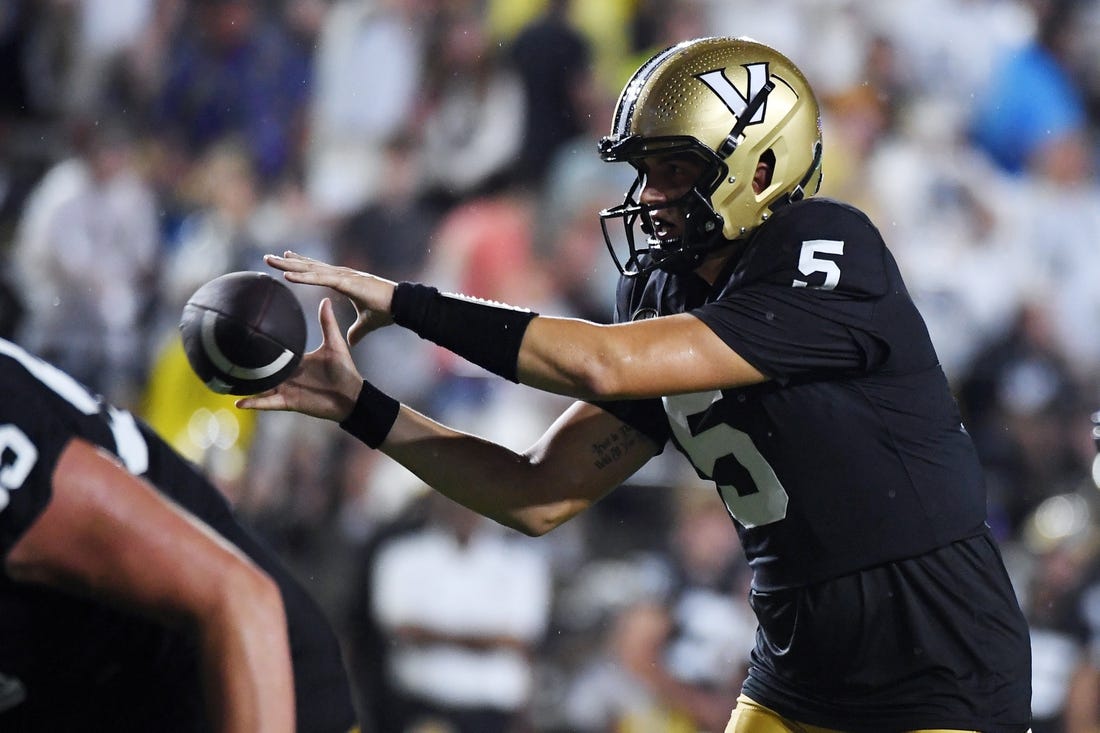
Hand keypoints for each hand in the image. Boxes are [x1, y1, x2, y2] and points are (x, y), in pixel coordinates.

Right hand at [236, 298, 363, 421]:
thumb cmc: (344, 370)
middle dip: (246, 363)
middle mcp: (288, 374)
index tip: (245, 331)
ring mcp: (286, 389)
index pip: (274, 349)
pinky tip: (238, 403)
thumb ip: (327, 323)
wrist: (351, 396)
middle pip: (263, 368)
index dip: (261, 342)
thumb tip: (326, 298)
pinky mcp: (288, 402)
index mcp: (296, 360)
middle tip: (224, 354)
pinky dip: (254, 403)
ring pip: (260, 386)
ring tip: (224, 380)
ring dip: (244, 385)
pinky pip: (268, 403)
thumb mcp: (334, 344)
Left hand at [265, 251, 394, 344]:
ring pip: (310, 269)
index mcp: (344, 281)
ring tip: (271, 260)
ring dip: (289, 265)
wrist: (401, 307)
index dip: (301, 265)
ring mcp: (342, 276)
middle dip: (288, 261)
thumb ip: (356, 331)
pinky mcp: (345, 282)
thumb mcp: (366, 324)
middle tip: (268, 257)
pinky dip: (303, 276)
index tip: (286, 259)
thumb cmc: (386, 311)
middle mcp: (341, 274)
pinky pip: (319, 279)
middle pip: (308, 266)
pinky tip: (287, 274)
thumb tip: (351, 341)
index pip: (317, 271)